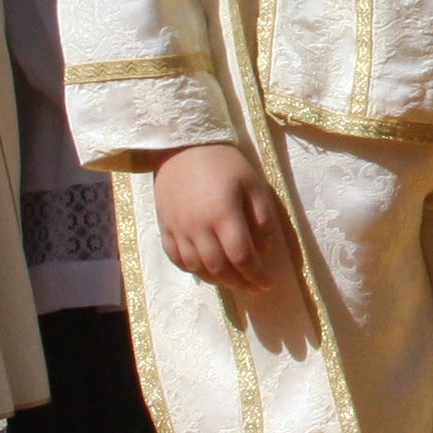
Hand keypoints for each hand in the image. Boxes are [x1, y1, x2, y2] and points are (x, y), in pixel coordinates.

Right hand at [151, 142, 286, 291]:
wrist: (180, 145)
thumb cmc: (222, 161)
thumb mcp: (252, 182)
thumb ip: (261, 217)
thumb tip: (264, 248)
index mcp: (223, 215)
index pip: (242, 257)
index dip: (256, 275)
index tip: (268, 283)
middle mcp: (199, 228)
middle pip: (219, 268)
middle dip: (240, 283)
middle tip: (254, 287)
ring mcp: (178, 229)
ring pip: (197, 267)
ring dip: (218, 280)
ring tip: (233, 281)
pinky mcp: (164, 227)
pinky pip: (176, 258)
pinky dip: (192, 269)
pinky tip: (205, 269)